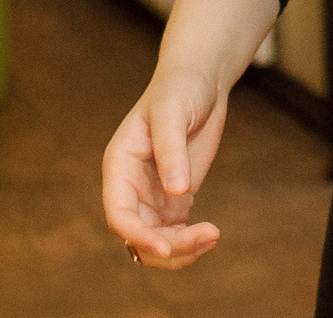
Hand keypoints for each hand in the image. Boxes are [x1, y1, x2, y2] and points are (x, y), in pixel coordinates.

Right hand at [101, 66, 230, 268]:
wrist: (200, 82)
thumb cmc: (180, 89)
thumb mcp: (173, 112)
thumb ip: (171, 149)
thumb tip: (177, 192)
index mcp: (120, 166)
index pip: (119, 213)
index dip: (137, 235)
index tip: (166, 246)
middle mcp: (130, 186)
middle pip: (139, 234)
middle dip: (170, 245)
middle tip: (209, 236)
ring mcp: (151, 196)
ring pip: (156, 240)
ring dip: (181, 250)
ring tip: (213, 236)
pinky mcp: (173, 200)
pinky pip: (174, 233)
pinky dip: (190, 241)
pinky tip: (211, 234)